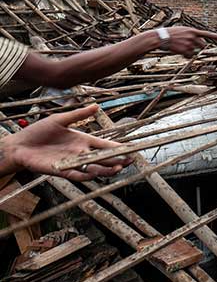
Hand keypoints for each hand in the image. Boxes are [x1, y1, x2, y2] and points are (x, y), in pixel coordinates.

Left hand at [0, 104, 131, 180]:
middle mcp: (80, 153)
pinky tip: (96, 173)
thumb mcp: (60, 119)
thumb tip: (97, 106)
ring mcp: (72, 162)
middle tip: (130, 161)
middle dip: (117, 160)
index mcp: (83, 140)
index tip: (132, 149)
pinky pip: (78, 175)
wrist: (19, 145)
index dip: (118, 148)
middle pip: (103, 158)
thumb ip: (79, 114)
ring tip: (117, 168)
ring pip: (94, 168)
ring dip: (106, 169)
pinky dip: (87, 175)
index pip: (105, 145)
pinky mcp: (62, 170)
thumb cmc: (37, 132)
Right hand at [162, 26, 216, 56]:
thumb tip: (198, 40)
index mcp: (192, 31)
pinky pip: (189, 56)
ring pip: (195, 52)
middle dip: (198, 47)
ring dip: (190, 52)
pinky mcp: (185, 51)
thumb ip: (192, 34)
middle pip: (202, 45)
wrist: (161, 37)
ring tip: (181, 47)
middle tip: (190, 46)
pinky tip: (178, 51)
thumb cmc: (171, 33)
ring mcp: (190, 44)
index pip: (207, 34)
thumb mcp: (183, 29)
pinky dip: (185, 56)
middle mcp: (193, 37)